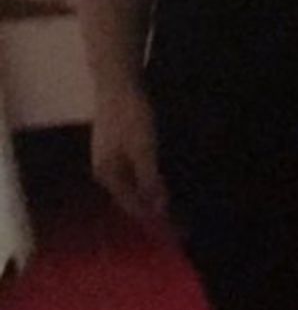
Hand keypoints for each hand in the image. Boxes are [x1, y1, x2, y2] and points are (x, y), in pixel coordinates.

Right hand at [91, 81, 168, 223]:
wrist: (118, 81)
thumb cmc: (130, 115)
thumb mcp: (143, 149)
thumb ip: (149, 180)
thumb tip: (158, 208)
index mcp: (107, 174)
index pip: (132, 206)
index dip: (153, 217)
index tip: (176, 227)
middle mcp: (105, 170)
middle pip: (131, 197)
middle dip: (153, 208)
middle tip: (179, 218)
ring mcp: (110, 157)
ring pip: (133, 184)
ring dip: (152, 194)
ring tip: (174, 202)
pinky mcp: (118, 146)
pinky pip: (135, 171)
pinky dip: (149, 178)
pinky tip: (162, 179)